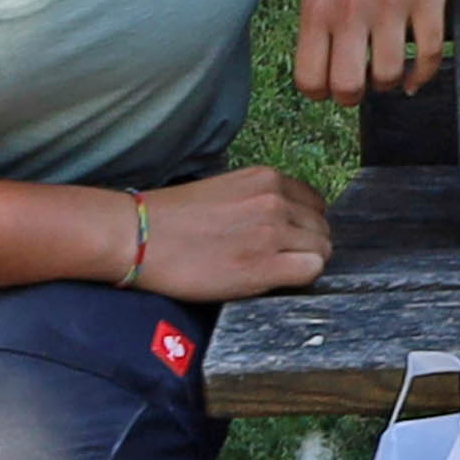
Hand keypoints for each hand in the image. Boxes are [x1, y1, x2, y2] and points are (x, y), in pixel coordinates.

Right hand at [126, 163, 334, 301]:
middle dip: (305, 246)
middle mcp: (275, 200)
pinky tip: (272, 281)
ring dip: (302, 263)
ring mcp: (272, 232)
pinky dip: (299, 279)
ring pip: (321, 251)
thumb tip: (287, 219)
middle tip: (276, 261)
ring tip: (270, 271)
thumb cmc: (172, 218)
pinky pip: (311, 271)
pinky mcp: (264, 265)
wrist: (138, 237)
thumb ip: (261, 199)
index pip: (314, 204)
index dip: (303, 226)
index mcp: (267, 178)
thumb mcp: (227, 190)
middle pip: (321, 229)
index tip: (286, 240)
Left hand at [292, 0, 459, 102]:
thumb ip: (323, 23)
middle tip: (367, 85)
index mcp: (318, 8)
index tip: (337, 87)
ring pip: (388, 75)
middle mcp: (349, 8)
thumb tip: (329, 73)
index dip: (324, 94)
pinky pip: (428, 53)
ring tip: (394, 71)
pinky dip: (425, 72)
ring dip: (393, 82)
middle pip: (347, 87)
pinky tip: (420, 71)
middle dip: (358, 96)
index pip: (308, 79)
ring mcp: (390, 3)